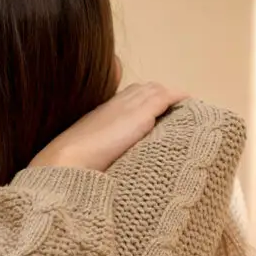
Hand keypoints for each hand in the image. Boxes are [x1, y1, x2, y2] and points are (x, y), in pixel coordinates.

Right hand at [30, 82, 186, 171]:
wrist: (68, 160)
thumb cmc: (72, 163)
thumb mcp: (84, 152)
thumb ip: (96, 151)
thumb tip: (100, 167)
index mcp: (101, 112)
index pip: (126, 97)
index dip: (140, 100)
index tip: (152, 111)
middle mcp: (115, 104)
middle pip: (143, 89)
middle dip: (157, 95)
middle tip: (172, 109)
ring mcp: (128, 106)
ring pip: (155, 90)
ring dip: (168, 96)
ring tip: (182, 107)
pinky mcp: (140, 114)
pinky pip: (164, 97)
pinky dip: (176, 97)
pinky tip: (186, 101)